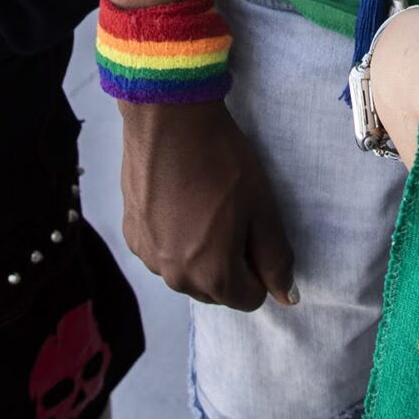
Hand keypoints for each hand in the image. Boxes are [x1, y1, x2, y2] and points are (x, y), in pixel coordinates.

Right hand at [117, 100, 295, 310]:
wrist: (168, 120)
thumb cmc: (222, 160)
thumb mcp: (262, 207)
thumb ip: (275, 258)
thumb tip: (287, 297)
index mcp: (212, 275)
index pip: (249, 298)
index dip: (260, 266)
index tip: (255, 229)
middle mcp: (175, 277)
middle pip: (217, 290)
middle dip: (230, 263)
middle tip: (232, 214)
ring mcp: (148, 256)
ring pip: (187, 273)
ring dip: (200, 253)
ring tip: (205, 204)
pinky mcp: (131, 234)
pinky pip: (162, 252)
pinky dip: (174, 238)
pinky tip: (179, 201)